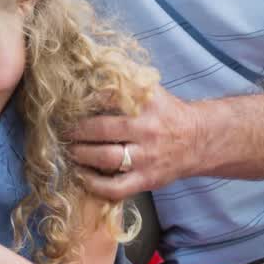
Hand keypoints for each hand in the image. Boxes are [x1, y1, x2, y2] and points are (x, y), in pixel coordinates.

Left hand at [67, 85, 202, 200]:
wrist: (199, 140)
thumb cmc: (166, 115)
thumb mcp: (150, 93)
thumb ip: (123, 87)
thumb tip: (85, 75)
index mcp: (148, 104)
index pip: (109, 98)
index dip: (84, 102)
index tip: (68, 106)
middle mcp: (148, 129)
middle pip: (102, 129)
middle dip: (76, 131)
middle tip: (64, 131)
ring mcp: (147, 157)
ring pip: (105, 157)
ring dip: (80, 154)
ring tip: (70, 150)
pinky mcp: (146, 179)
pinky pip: (115, 187)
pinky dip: (93, 183)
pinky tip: (81, 174)